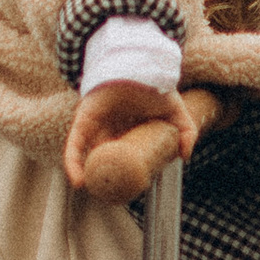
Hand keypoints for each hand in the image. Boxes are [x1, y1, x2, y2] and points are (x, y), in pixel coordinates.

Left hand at [65, 83, 221, 202]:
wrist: (138, 63)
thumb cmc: (153, 84)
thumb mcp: (175, 110)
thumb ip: (186, 131)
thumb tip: (185, 157)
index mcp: (128, 131)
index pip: (122, 158)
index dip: (123, 175)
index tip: (129, 191)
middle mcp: (109, 130)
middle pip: (102, 160)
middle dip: (104, 178)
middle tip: (112, 196)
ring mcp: (95, 126)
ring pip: (85, 156)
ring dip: (86, 175)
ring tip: (93, 192)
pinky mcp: (83, 120)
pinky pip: (74, 145)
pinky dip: (73, 163)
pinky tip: (78, 180)